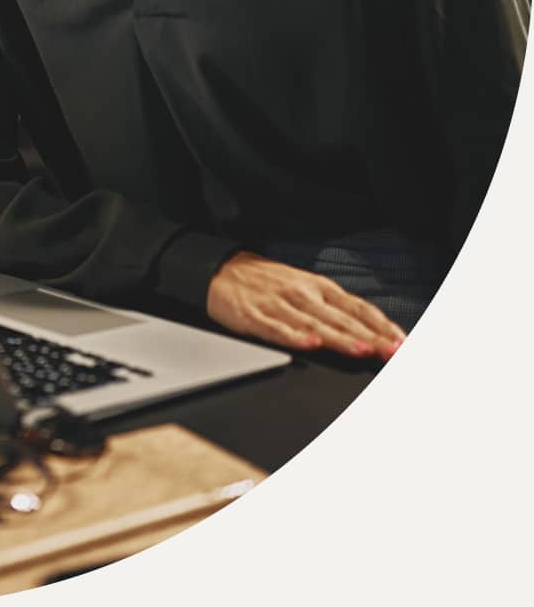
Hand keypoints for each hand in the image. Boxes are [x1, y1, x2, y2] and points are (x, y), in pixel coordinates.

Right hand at [206, 251, 405, 359]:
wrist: (220, 270)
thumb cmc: (267, 282)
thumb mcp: (304, 287)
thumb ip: (335, 310)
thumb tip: (372, 333)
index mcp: (317, 287)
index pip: (357, 307)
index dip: (381, 325)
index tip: (402, 344)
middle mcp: (301, 294)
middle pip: (340, 318)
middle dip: (370, 337)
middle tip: (393, 353)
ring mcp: (277, 304)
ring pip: (313, 323)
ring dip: (339, 338)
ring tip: (362, 350)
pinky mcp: (252, 315)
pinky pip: (276, 328)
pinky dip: (294, 336)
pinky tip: (309, 344)